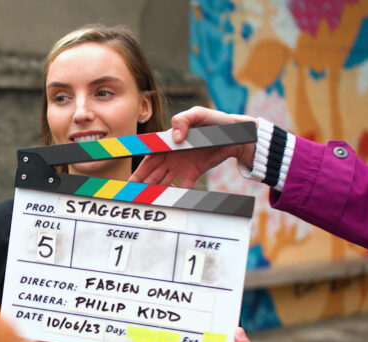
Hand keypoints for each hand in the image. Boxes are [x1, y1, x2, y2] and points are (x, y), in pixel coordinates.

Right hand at [128, 106, 257, 187]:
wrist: (236, 134)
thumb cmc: (215, 121)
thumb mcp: (198, 114)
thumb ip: (183, 120)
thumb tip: (174, 137)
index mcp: (168, 143)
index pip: (149, 158)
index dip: (139, 170)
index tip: (130, 181)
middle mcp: (172, 156)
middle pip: (152, 173)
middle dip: (141, 184)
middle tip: (131, 195)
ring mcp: (181, 166)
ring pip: (163, 181)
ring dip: (154, 191)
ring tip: (145, 200)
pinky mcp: (194, 173)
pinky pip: (182, 186)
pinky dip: (175, 195)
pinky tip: (167, 201)